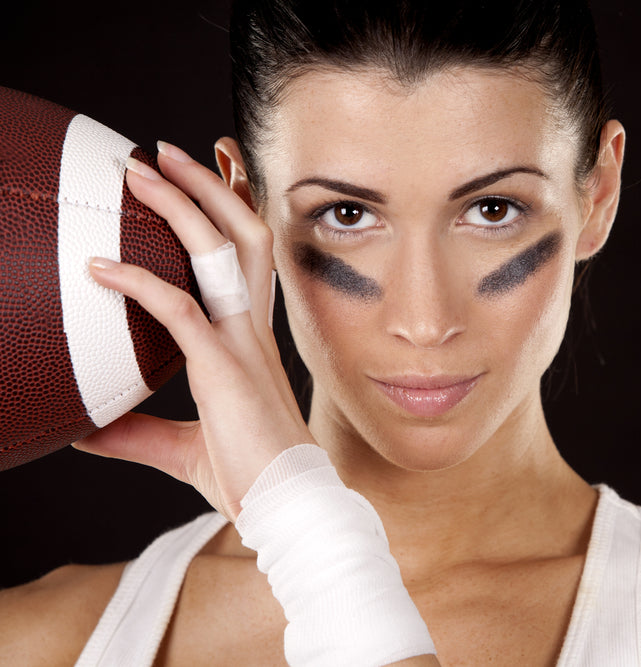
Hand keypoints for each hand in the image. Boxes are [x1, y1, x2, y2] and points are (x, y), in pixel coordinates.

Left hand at [77, 141, 314, 520]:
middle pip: (242, 236)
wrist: (289, 509)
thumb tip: (79, 430)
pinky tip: (99, 269)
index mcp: (250, 341)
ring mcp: (243, 345)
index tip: (200, 175)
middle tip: (163, 152)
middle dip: (208, 186)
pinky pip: (180, 311)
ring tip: (143, 171)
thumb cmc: (249, 478)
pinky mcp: (226, 369)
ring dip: (184, 206)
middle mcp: (253, 331)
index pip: (244, 259)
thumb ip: (133, 432)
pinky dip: (138, 283)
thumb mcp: (180, 449)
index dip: (229, 210)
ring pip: (223, 254)